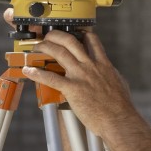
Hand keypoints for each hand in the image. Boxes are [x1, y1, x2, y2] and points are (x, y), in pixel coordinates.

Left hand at [21, 29, 135, 138]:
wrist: (118, 119)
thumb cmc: (121, 105)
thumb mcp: (119, 81)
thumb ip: (111, 73)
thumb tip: (110, 71)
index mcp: (102, 64)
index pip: (91, 40)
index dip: (81, 32)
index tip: (74, 31)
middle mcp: (90, 66)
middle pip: (71, 41)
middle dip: (56, 35)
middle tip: (49, 36)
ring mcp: (80, 76)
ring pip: (60, 53)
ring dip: (45, 47)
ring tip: (37, 47)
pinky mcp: (72, 89)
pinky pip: (51, 78)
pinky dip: (37, 73)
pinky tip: (29, 71)